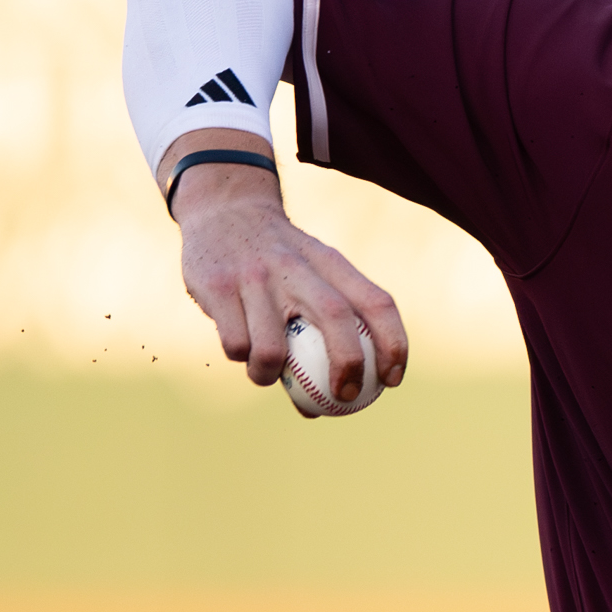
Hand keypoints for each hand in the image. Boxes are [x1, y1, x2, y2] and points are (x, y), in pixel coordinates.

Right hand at [160, 128, 407, 403]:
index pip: (378, 302)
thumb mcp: (312, 271)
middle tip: (346, 396)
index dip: (394, 343)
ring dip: (271, 375)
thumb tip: (334, 401)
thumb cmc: (279, 259)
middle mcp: (298, 268)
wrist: (225, 210)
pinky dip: (241, 358)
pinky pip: (236, 344)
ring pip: (272, 349)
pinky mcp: (217, 286)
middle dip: (349, 365)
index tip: (393, 379)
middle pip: (337, 319)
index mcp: (332, 263)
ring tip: (266, 376)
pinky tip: (240, 349)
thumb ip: (328, 324)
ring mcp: (256, 276)